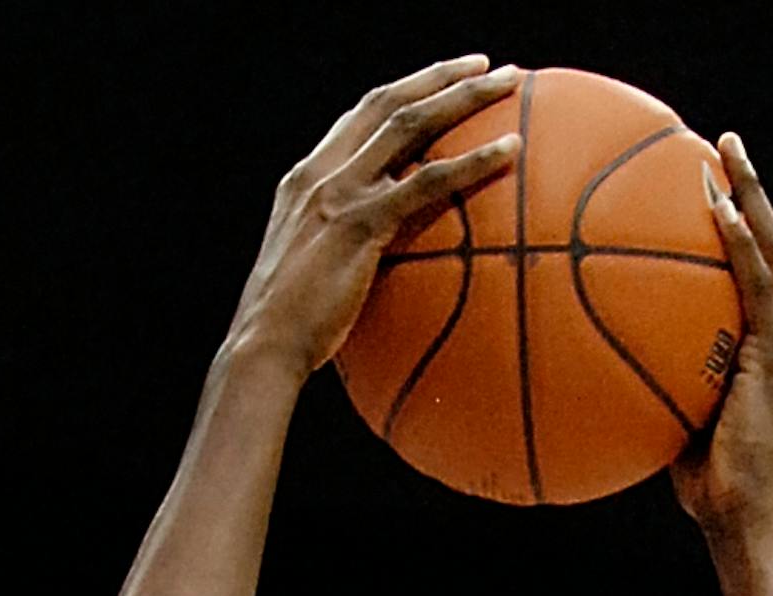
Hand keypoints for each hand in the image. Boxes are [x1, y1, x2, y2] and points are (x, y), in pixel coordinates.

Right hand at [229, 60, 521, 384]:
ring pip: (411, 123)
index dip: (403, 93)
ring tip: (511, 83)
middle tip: (486, 65)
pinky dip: (473, 160)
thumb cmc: (285, 337)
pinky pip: (428, 181)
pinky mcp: (360, 224)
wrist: (261, 352)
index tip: (438, 83)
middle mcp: (320, 174)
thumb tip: (371, 273)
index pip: (358, 119)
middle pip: (388, 102)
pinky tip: (510, 150)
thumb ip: (335, 253)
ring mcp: (339, 194)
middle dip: (440, 76)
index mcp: (305, 181)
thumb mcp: (306, 277)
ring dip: (466, 96)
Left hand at [673, 136, 772, 537]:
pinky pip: (759, 286)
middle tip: (724, 143)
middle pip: (769, 243)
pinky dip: (740, 245)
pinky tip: (719, 210)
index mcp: (762, 347)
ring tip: (726, 151)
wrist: (744, 521)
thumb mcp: (673, 425)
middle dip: (749, 189)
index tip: (710, 183)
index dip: (738, 224)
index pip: (753, 270)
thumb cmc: (707, 489)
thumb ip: (654, 389)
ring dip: (751, 196)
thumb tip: (598, 371)